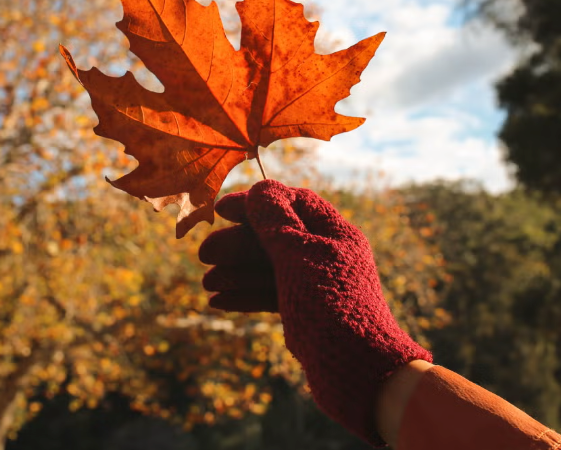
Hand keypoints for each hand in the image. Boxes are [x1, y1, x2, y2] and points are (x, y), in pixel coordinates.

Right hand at [199, 180, 431, 445]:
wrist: (357, 370)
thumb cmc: (329, 304)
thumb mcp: (297, 256)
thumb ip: (275, 221)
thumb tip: (261, 188)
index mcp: (334, 232)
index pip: (290, 203)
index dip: (254, 203)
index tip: (220, 210)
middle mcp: (327, 254)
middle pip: (275, 237)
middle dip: (237, 244)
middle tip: (203, 254)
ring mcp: (317, 284)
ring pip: (270, 269)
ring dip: (237, 272)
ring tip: (206, 284)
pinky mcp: (308, 312)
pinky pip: (273, 295)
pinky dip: (247, 295)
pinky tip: (219, 301)